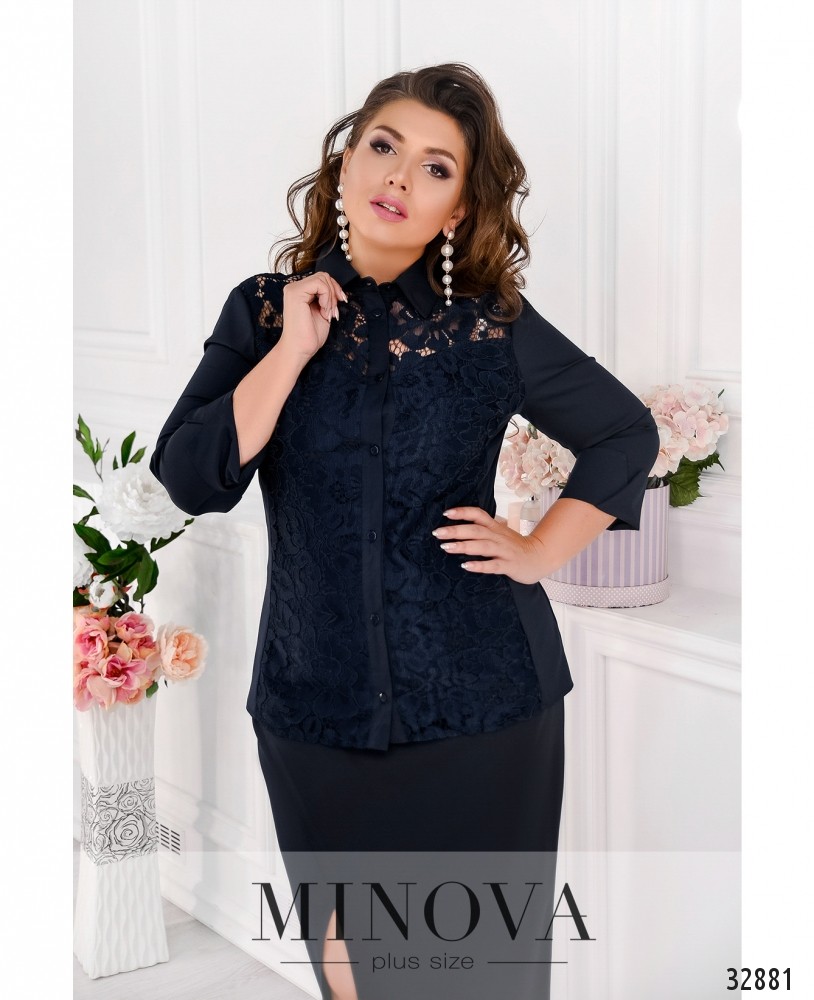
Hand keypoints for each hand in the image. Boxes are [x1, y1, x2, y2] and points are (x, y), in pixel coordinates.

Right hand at [280, 271, 346, 360]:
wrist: (300, 349)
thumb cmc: (310, 335)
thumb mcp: (323, 311)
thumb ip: (326, 298)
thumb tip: (337, 288)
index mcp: (299, 291)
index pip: (321, 279)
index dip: (334, 290)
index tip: (337, 308)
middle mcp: (294, 287)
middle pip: (323, 276)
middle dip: (334, 292)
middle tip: (333, 312)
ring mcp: (293, 289)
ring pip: (322, 278)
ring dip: (331, 297)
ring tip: (328, 313)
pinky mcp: (295, 293)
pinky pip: (319, 284)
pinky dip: (327, 297)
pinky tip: (324, 311)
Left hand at [432, 506, 547, 584]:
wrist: (540, 557)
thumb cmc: (515, 546)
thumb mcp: (500, 533)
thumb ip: (483, 529)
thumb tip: (460, 527)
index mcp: (495, 528)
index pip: (478, 515)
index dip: (463, 512)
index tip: (446, 513)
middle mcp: (498, 537)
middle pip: (476, 530)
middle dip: (456, 530)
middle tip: (437, 533)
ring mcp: (504, 551)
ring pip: (483, 546)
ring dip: (464, 546)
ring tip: (446, 547)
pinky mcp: (509, 565)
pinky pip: (493, 565)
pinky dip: (479, 565)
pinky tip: (466, 566)